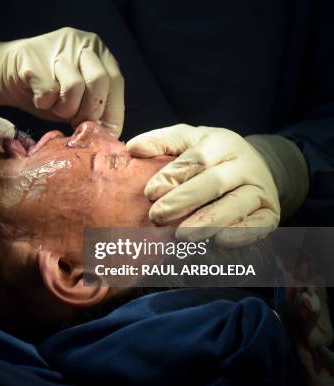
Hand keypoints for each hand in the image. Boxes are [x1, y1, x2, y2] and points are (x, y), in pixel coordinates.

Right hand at [0, 24, 123, 136]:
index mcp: (96, 51)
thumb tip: (111, 136)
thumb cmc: (38, 91)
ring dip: (62, 109)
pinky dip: (42, 104)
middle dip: (87, 111)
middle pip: (99, 83)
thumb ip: (92, 110)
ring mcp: (56, 47)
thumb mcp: (72, 100)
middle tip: (71, 121)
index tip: (97, 131)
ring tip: (51, 106)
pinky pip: (49, 93)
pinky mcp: (33, 59)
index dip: (109, 111)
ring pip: (75, 88)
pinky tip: (36, 98)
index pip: (115, 82)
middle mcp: (80, 43)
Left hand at [126, 124, 280, 246]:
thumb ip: (161, 142)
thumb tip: (132, 148)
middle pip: (213, 182)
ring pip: (236, 204)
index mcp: (221, 143)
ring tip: (183, 235)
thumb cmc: (210, 154)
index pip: (196, 158)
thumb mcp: (188, 140)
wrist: (255, 165)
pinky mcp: (271, 212)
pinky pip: (261, 224)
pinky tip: (221, 242)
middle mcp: (243, 164)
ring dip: (209, 221)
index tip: (149, 193)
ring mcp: (259, 189)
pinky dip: (242, 234)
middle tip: (157, 217)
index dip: (172, 175)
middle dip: (184, 200)